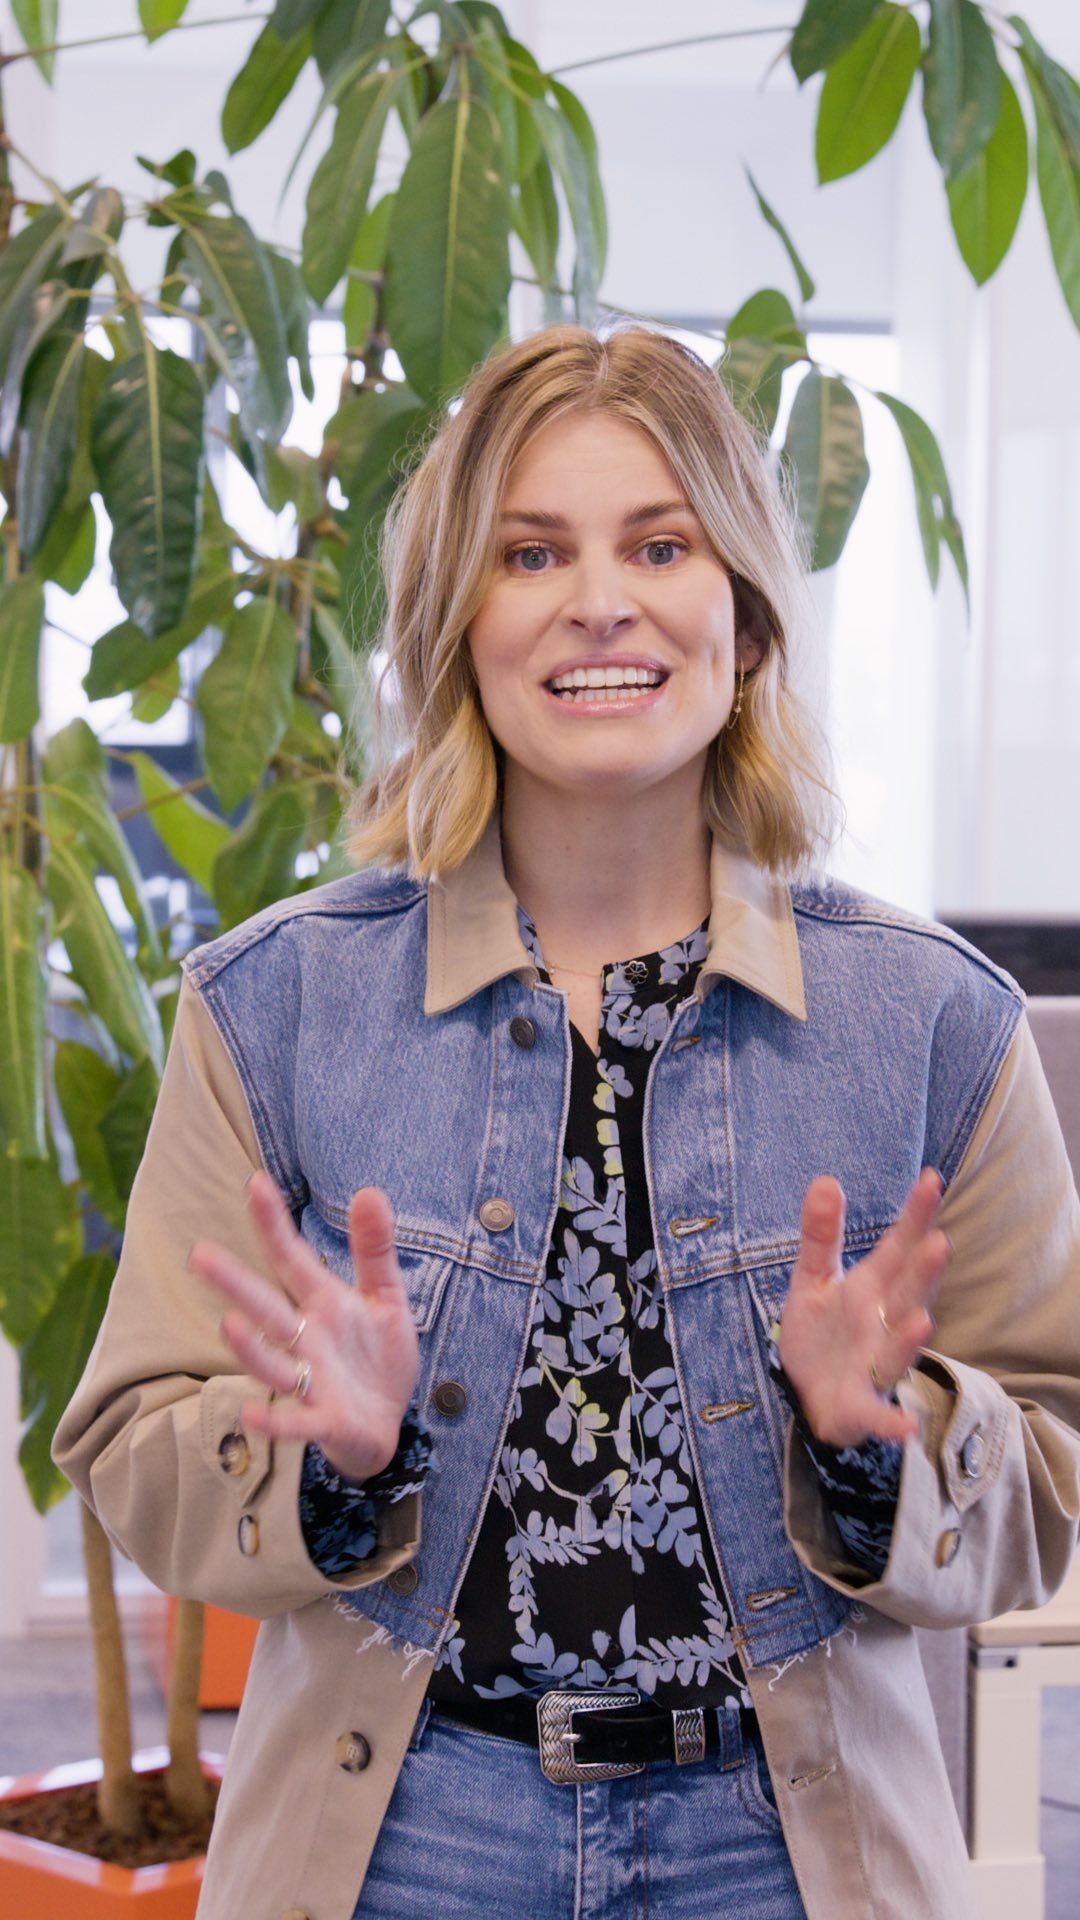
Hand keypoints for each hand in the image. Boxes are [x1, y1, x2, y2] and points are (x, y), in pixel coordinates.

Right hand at [189, 1172, 419, 1481]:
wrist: (387, 1422)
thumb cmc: (377, 1356)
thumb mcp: (387, 1296)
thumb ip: (375, 1249)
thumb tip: (370, 1190)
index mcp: (323, 1303)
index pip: (292, 1258)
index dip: (274, 1223)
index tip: (255, 1183)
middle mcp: (306, 1339)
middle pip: (267, 1308)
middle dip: (235, 1283)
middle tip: (199, 1254)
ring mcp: (311, 1381)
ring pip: (273, 1363)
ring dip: (251, 1348)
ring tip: (229, 1324)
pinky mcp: (325, 1421)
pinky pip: (296, 1422)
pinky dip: (275, 1421)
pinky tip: (252, 1413)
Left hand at [777, 1169, 948, 1448]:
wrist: (808, 1396)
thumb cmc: (820, 1333)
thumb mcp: (813, 1279)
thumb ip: (821, 1235)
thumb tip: (825, 1178)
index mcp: (871, 1289)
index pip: (898, 1247)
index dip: (914, 1215)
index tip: (931, 1179)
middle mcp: (882, 1324)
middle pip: (907, 1295)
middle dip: (923, 1273)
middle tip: (939, 1242)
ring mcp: (875, 1365)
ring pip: (897, 1351)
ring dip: (910, 1338)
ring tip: (923, 1320)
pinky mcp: (861, 1406)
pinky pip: (878, 1413)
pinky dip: (892, 1421)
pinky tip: (906, 1425)